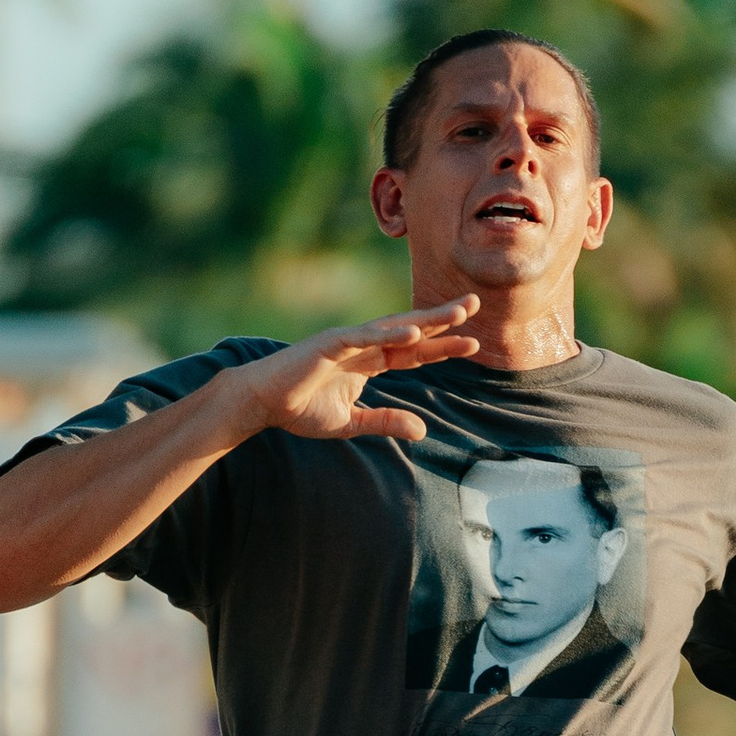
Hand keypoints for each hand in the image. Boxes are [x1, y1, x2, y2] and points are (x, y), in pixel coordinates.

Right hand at [229, 301, 480, 445]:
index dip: (442, 347)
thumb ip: (385, 422)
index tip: (472, 343)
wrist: (261, 403)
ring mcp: (346, 342)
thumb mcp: (351, 422)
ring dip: (425, 320)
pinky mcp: (328, 344)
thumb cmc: (299, 408)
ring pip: (392, 326)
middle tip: (474, 304)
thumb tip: (422, 431)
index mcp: (368, 363)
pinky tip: (412, 332)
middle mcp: (362, 346)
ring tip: (456, 312)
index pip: (413, 352)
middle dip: (442, 319)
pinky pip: (362, 337)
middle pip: (410, 330)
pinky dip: (386, 334)